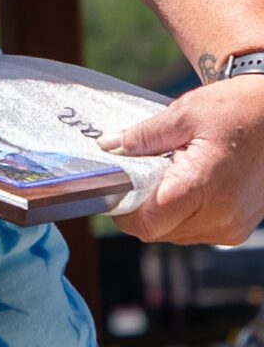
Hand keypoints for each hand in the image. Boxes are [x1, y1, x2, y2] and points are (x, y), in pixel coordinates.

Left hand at [103, 74, 263, 244]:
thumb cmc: (237, 111)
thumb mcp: (184, 114)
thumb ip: (142, 136)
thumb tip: (108, 147)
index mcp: (202, 188)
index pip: (147, 223)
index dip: (123, 211)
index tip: (114, 189)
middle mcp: (220, 217)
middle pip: (157, 232)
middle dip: (141, 209)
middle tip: (141, 176)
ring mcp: (232, 227)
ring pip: (175, 235)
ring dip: (162, 213)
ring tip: (169, 177)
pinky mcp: (239, 229)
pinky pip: (196, 232)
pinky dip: (183, 215)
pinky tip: (187, 187)